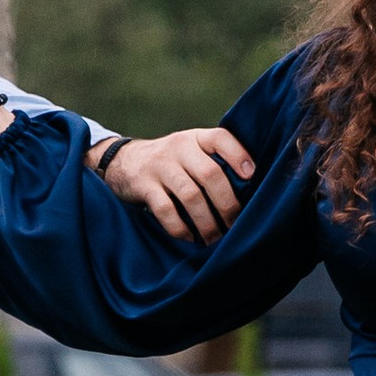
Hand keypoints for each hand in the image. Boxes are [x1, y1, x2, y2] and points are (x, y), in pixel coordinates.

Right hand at [103, 127, 255, 245]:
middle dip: (227, 204)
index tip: (252, 176)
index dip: (238, 156)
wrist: (123, 161)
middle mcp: (178, 148)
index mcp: (195, 138)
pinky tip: (190, 237)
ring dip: (207, 222)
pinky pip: (165, 210)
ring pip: (190, 196)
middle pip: (210, 174)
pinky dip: (180, 228)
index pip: (220, 138)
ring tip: (215, 238)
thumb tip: (249, 191)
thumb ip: (213, 161)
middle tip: (235, 225)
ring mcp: (159, 166)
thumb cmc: (171, 162)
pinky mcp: (143, 185)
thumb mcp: (190, 150)